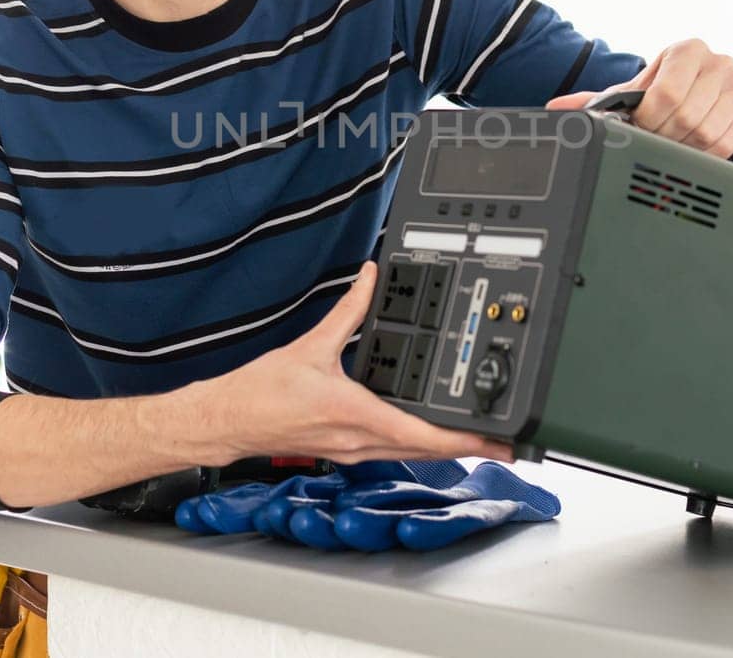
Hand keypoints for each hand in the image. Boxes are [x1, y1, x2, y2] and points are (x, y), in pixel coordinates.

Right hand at [202, 263, 513, 465]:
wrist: (228, 421)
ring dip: (446, 447)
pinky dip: (418, 443)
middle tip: (505, 441)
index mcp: (355, 414)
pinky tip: (428, 431)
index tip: (494, 440)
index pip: (422, 434)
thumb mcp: (310, 345)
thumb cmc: (259, 394)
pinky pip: (392, 450)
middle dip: (468, 446)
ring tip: (478, 438)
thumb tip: (370, 279)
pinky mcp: (345, 450)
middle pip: (427, 451)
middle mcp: (359, 441)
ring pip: (411, 454)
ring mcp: (353, 450)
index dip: (463, 439)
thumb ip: (348, 310)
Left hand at [545, 38, 732, 158]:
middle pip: (688, 116)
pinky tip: (694, 148)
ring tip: (672, 142)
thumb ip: (599, 99)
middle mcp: (718, 62)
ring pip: (708, 132)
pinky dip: (707, 153)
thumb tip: (557, 110)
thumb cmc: (665, 88)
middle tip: (654, 139)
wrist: (706, 89)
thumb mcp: (636, 89)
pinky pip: (728, 142)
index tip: (642, 126)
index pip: (668, 92)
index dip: (650, 119)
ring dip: (685, 146)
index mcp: (688, 50)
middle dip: (665, 135)